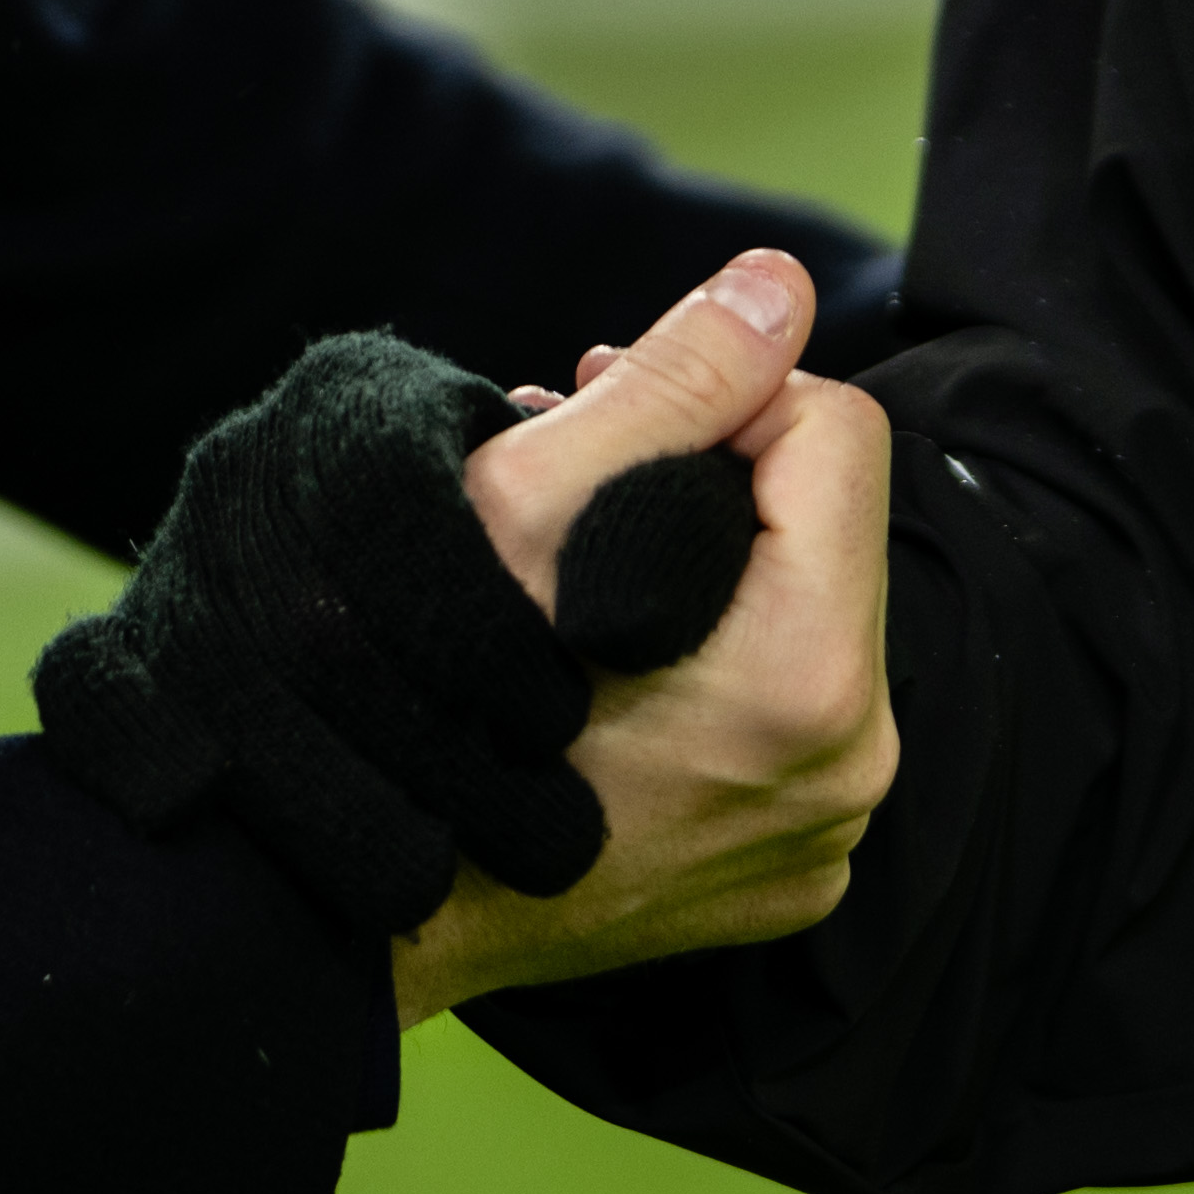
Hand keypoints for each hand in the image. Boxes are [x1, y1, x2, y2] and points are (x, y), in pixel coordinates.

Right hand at [387, 249, 892, 1027]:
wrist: (346, 907)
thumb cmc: (411, 697)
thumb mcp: (523, 503)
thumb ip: (675, 379)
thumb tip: (781, 285)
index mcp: (808, 679)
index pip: (838, 435)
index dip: (722, 391)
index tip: (608, 404)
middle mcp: (847, 775)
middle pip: (824, 535)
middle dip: (710, 480)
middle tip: (576, 469)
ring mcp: (819, 841)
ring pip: (804, 624)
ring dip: (708, 571)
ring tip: (578, 564)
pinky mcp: (785, 882)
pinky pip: (783, 726)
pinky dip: (710, 679)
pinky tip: (605, 670)